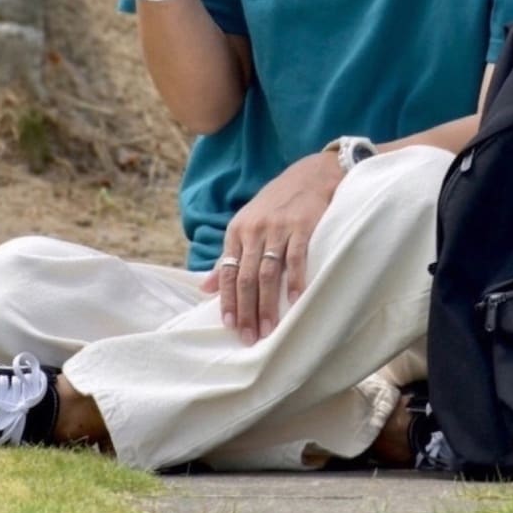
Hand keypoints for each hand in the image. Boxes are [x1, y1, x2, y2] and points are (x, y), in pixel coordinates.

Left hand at [200, 152, 344, 344]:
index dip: (227, 301)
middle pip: (246, 277)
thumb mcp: (246, 225)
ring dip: (267, 304)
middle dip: (246, 310)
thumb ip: (227, 257)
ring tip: (269, 329)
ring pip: (267, 273)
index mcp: (237, 231)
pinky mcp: (302, 225)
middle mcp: (254, 230)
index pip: (227, 273)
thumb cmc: (276, 204)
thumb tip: (203, 288)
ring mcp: (278, 228)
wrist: (309, 174)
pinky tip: (295, 301)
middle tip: (249, 338)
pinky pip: (296, 257)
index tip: (230, 327)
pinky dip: (294, 280)